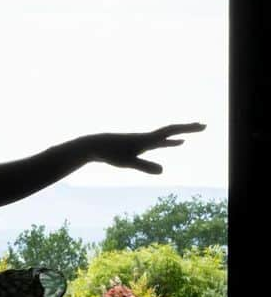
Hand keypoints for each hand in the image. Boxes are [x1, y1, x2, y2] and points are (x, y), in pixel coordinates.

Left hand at [91, 123, 205, 173]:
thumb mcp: (128, 162)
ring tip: (187, 139)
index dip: (188, 129)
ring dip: (177, 137)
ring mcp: (141, 141)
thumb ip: (145, 166)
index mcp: (147, 139)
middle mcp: (146, 138)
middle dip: (187, 129)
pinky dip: (167, 142)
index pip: (171, 131)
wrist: (93, 145)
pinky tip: (170, 143)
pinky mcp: (136, 145)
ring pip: (164, 137)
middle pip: (170, 131)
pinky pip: (158, 142)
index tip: (203, 126)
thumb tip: (163, 171)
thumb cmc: (109, 153)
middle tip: (203, 126)